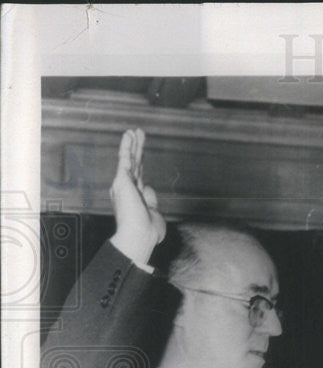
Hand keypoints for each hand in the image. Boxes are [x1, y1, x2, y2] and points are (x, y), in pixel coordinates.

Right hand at [108, 128, 165, 265]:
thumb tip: (149, 189)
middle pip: (134, 165)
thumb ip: (151, 201)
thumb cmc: (148, 231)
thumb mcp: (153, 213)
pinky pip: (125, 159)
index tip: (141, 158)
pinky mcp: (122, 180)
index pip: (139, 179)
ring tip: (134, 131)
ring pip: (130, 159)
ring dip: (132, 144)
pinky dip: (127, 146)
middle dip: (136, 150)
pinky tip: (129, 135)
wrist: (139, 236)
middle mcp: (127, 190)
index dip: (141, 168)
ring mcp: (124, 184)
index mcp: (134, 198)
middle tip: (138, 135)